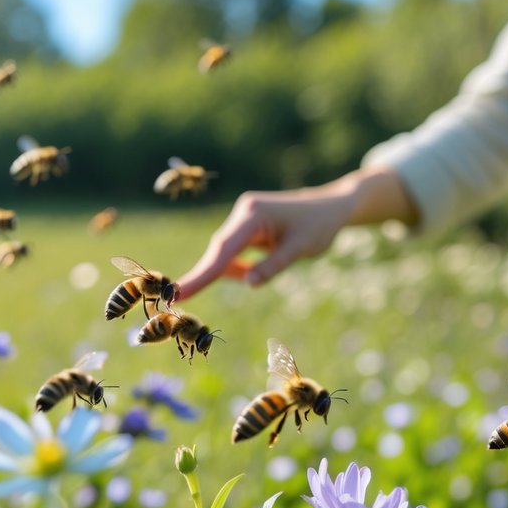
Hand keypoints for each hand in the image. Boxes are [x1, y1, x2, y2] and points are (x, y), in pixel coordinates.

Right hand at [175, 188, 354, 300]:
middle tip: (179, 300)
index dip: (201, 273)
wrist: (329, 207)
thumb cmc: (318, 226)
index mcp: (253, 214)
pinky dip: (238, 265)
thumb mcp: (300, 248)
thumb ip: (273, 266)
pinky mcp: (246, 224)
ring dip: (231, 270)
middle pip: (219, 250)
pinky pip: (233, 250)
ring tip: (267, 265)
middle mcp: (243, 212)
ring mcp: (242, 216)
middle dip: (205, 275)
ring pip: (225, 251)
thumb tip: (247, 282)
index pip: (223, 249)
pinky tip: (255, 268)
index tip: (178, 292)